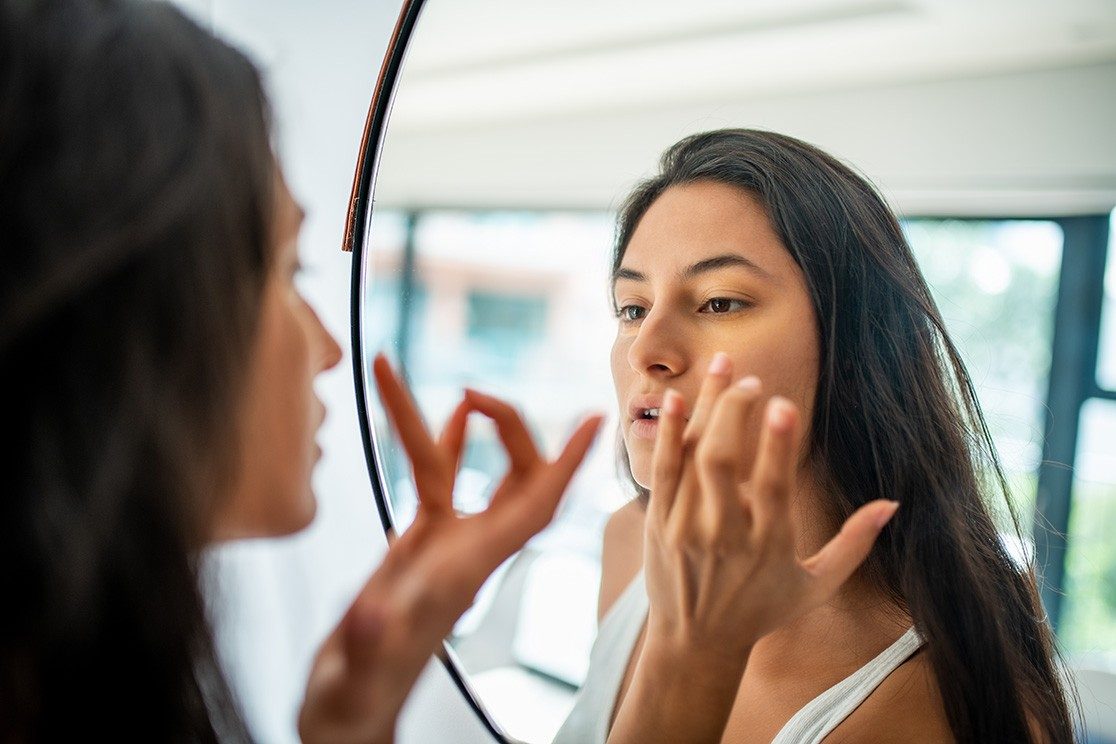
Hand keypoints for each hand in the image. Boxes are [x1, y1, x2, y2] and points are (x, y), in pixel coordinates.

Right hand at [298, 354, 602, 743]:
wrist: (350, 704)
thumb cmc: (359, 690)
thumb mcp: (359, 671)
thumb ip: (368, 642)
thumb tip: (370, 621)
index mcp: (467, 571)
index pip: (534, 507)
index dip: (564, 463)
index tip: (593, 419)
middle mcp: (468, 552)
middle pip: (513, 478)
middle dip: (508, 427)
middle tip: (478, 391)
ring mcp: (446, 546)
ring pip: (460, 470)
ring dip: (455, 424)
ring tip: (427, 380)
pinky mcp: (421, 544)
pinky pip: (440, 482)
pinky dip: (444, 444)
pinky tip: (447, 414)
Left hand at [643, 354, 897, 660]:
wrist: (694, 644)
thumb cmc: (761, 610)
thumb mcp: (816, 586)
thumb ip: (855, 544)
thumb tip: (893, 503)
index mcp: (768, 546)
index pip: (773, 487)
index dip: (778, 444)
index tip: (785, 403)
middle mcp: (723, 535)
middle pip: (723, 462)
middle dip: (736, 412)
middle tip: (752, 380)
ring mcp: (685, 527)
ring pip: (692, 457)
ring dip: (706, 407)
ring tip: (722, 366)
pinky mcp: (658, 523)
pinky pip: (662, 470)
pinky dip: (669, 433)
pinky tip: (677, 399)